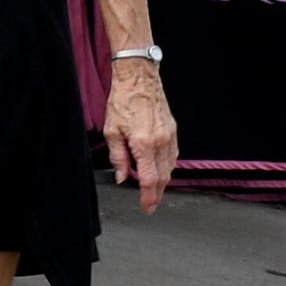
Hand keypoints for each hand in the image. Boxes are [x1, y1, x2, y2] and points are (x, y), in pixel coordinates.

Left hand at [105, 57, 177, 207]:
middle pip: (163, 176)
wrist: (139, 77)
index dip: (149, 197)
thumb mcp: (112, 131)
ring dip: (163, 180)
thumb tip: (122, 176)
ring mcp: (170, 135)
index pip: (150, 179)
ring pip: (170, 166)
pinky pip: (173, 154)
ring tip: (155, 190)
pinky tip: (161, 169)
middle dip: (158, 193)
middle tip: (151, 204)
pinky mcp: (173, 129)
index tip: (147, 208)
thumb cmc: (123, 100)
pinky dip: (168, 165)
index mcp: (144, 143)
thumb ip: (118, 158)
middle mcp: (161, 141)